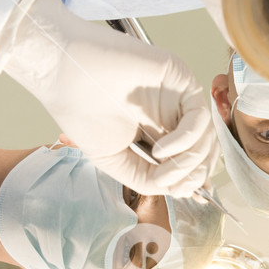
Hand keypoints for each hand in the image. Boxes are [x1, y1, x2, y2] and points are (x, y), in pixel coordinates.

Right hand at [0, 0, 215, 196]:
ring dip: (188, 164)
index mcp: (158, 132)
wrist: (62, 74)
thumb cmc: (81, 110)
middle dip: (192, 176)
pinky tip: (161, 151)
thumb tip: (174, 189)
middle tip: (173, 186)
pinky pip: (198, 118)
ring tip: (162, 172)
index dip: (192, 180)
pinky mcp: (180, 79)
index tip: (182, 194)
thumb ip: (145, 178)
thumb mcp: (115, 160)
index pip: (190, 159)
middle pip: (204, 151)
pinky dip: (185, 142)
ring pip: (206, 138)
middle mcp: (172, 114)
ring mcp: (177, 97)